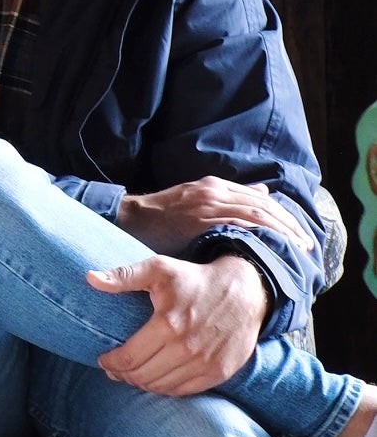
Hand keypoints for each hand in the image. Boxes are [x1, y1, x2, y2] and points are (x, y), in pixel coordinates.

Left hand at [87, 249, 267, 395]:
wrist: (246, 291)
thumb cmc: (196, 279)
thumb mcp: (159, 268)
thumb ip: (124, 276)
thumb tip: (90, 278)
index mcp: (168, 325)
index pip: (129, 358)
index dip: (110, 363)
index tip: (103, 359)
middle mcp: (187, 349)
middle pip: (142, 376)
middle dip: (122, 375)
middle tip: (114, 369)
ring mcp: (205, 363)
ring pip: (161, 387)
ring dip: (142, 384)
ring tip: (133, 373)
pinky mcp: (219, 373)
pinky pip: (183, 391)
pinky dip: (165, 388)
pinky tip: (157, 377)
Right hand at [114, 177, 309, 255]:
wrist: (131, 219)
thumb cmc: (162, 216)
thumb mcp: (197, 200)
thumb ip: (228, 199)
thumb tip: (262, 194)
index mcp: (215, 187)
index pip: (260, 200)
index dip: (284, 217)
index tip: (300, 235)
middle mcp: (214, 191)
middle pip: (264, 207)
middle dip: (289, 226)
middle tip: (306, 245)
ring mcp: (207, 204)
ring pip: (256, 215)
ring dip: (281, 232)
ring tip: (297, 250)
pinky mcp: (199, 220)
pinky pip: (237, 225)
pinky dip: (259, 235)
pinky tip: (272, 248)